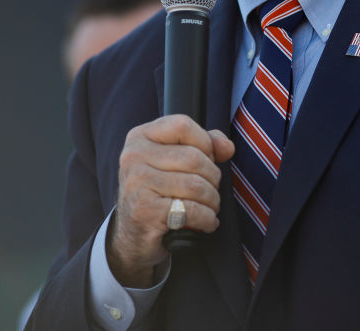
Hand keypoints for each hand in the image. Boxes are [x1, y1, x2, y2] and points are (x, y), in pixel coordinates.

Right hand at [107, 115, 234, 286]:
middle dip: (213, 177)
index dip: (205, 142)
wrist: (133, 233)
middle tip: (211, 190)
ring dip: (212, 200)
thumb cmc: (159, 191)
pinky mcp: (144, 211)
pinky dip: (207, 218)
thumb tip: (226, 147)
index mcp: (140, 137)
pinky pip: (191, 210)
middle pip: (194, 158)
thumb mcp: (175, 159)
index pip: (182, 125)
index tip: (209, 159)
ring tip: (210, 207)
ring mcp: (136, 184)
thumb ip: (204, 144)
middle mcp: (133, 157)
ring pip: (196, 185)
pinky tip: (206, 221)